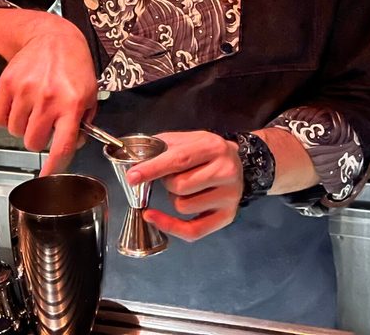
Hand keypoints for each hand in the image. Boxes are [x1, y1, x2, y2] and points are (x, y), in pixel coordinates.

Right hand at [0, 14, 98, 175]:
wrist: (54, 37)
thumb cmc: (74, 66)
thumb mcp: (90, 94)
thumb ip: (83, 124)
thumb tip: (71, 147)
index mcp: (72, 104)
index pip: (61, 147)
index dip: (53, 168)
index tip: (47, 178)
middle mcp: (48, 99)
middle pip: (32, 142)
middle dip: (38, 139)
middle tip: (44, 124)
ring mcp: (25, 91)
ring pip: (14, 131)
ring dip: (22, 127)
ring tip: (33, 109)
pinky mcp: (8, 84)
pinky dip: (6, 118)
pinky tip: (19, 105)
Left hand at [125, 131, 242, 241]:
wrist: (236, 161)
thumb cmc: (204, 151)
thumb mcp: (186, 139)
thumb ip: (161, 147)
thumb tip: (135, 163)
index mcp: (213, 147)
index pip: (179, 160)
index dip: (153, 169)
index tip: (132, 176)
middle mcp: (226, 171)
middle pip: (179, 186)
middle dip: (167, 182)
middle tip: (174, 175)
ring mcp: (229, 196)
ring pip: (183, 207)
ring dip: (174, 198)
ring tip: (185, 187)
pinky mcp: (227, 216)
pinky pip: (193, 231)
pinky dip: (171, 226)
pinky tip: (156, 217)